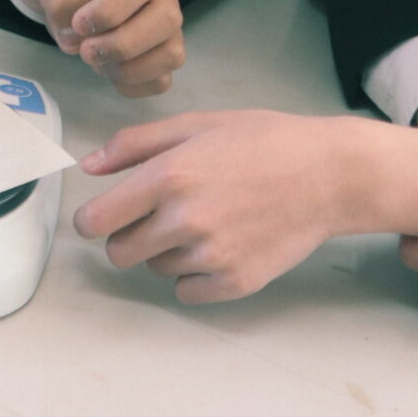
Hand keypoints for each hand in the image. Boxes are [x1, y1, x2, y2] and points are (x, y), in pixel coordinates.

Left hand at [10, 0, 183, 97]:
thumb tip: (75, 39)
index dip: (111, 12)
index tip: (78, 25)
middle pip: (167, 19)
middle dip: (123, 45)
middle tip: (85, 51)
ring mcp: (163, 18)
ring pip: (172, 52)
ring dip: (131, 68)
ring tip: (97, 62)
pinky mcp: (158, 48)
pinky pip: (163, 77)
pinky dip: (135, 84)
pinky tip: (109, 71)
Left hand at [74, 110, 355, 300]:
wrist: (329, 175)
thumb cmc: (263, 141)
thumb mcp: (196, 125)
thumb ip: (135, 145)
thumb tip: (89, 166)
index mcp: (168, 177)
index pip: (96, 220)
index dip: (91, 220)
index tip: (100, 217)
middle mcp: (184, 220)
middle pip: (119, 253)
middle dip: (126, 237)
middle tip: (155, 217)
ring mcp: (211, 255)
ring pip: (155, 269)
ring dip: (166, 251)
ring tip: (204, 220)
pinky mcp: (236, 282)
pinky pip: (187, 292)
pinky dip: (194, 276)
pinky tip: (218, 246)